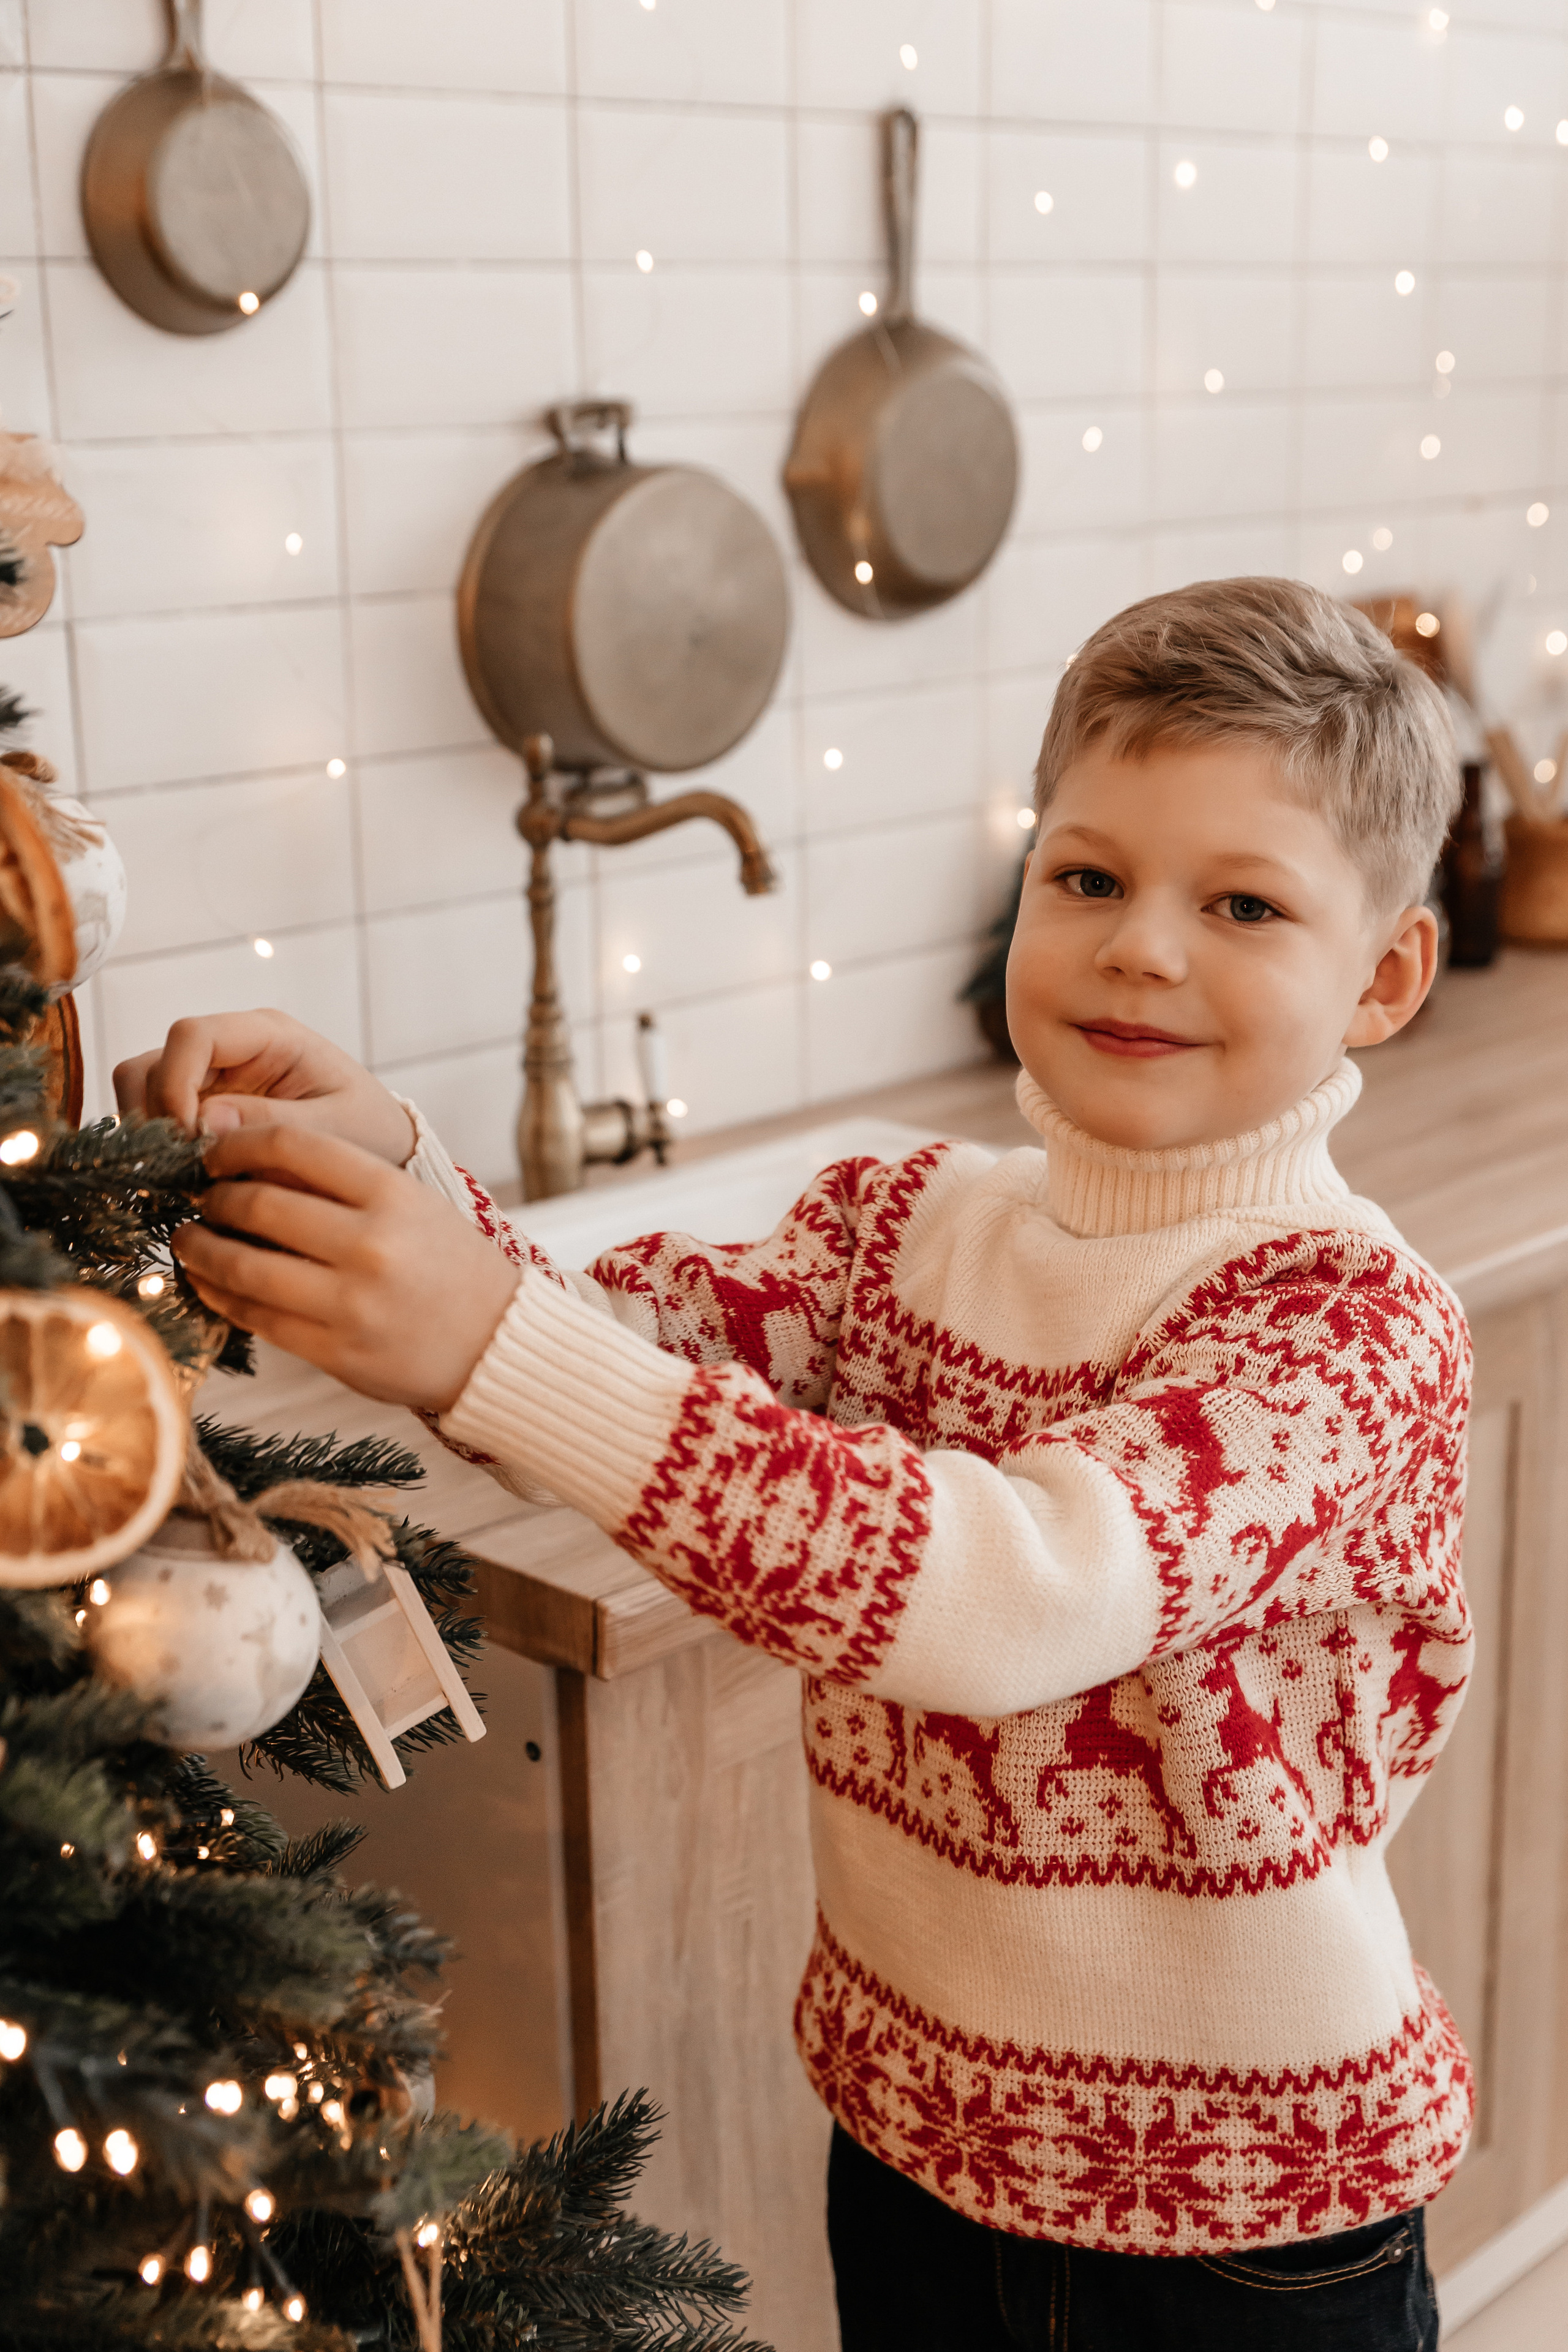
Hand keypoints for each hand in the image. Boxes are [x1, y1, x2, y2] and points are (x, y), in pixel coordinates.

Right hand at [114, 1011, 415, 1166]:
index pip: (192, 1035)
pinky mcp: (201, 1106)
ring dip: (148, 1134)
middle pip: (153, 1063)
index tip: (187, 1137)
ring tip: (181, 1179)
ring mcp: (211, 1077)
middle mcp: (231, 1048)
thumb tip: (205, 1122)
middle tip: (180, 1171)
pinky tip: (184, 1181)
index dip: (175, 1083)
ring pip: (140, 1089)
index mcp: (269, 1035)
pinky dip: (156, 1148)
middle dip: (154, 1117)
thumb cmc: (368, 1130)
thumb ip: (276, 1125)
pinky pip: (153, 1118)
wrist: (381, 1149)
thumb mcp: (335, 1131)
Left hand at [172, 1126, 520, 1412]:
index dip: (237, 1142)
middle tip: (200, 1198)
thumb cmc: (448, 1266)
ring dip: (201, 1248)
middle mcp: (371, 1244)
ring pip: (244, 1264)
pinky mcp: (335, 1352)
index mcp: (393, 1194)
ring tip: (189, 1240)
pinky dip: (219, 1294)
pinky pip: (255, 1316)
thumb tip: (247, 1160)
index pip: (292, 1144)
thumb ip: (345, 1182)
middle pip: (258, 1202)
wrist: (498, 1344)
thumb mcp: (413, 1204)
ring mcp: (351, 1302)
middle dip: (213, 1197)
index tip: (215, 1152)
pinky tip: (210, 1282)